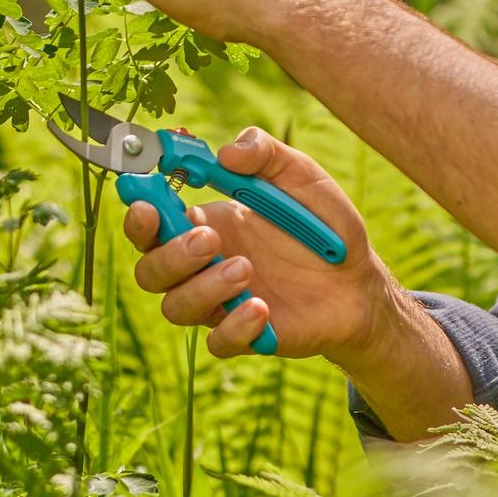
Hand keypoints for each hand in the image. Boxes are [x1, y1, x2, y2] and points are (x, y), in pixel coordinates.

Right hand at [123, 126, 398, 361]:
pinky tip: (263, 309)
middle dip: (170, 256)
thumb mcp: (300, 176)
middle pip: (150, 272)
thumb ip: (264, 153)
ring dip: (203, 288)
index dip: (138, 218)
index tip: (147, 204)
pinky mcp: (246, 335)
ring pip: (176, 308)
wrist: (359, 279)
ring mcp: (222, 303)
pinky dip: (234, 328)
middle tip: (210, 240)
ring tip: (246, 270)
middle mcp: (204, 266)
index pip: (151, 225)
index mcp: (207, 224)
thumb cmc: (323, 225)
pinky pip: (218, 343)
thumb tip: (224, 153)